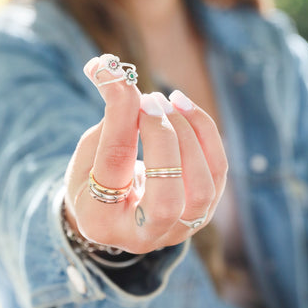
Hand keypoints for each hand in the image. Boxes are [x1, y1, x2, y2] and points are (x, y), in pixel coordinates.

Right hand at [64, 54, 227, 253]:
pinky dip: (205, 134)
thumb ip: (108, 118)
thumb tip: (116, 72)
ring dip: (188, 134)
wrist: (117, 209)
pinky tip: (184, 108)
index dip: (122, 118)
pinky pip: (216, 172)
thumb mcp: (91, 150)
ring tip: (169, 100)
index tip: (123, 83)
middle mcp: (142, 235)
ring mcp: (177, 228)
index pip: (115, 165)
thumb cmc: (96, 176)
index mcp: (100, 220)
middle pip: (167, 193)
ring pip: (201, 187)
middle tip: (150, 100)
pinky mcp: (201, 213)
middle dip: (163, 137)